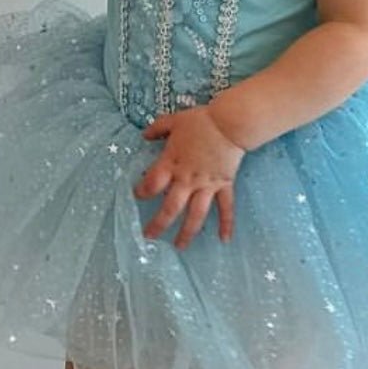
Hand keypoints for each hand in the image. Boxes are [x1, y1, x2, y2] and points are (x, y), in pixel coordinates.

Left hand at [135, 106, 244, 249]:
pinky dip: (226, 224)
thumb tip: (144, 135)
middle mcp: (187, 179)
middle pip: (170, 207)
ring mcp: (207, 185)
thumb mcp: (174, 120)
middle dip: (158, 224)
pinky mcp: (224, 185)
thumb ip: (157, 129)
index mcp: (172, 163)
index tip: (137, 196)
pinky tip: (224, 240)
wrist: (230, 123)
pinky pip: (226, 208)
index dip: (142, 191)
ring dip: (187, 232)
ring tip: (179, 247)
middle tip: (149, 237)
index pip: (152, 183)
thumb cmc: (201, 121)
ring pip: (195, 214)